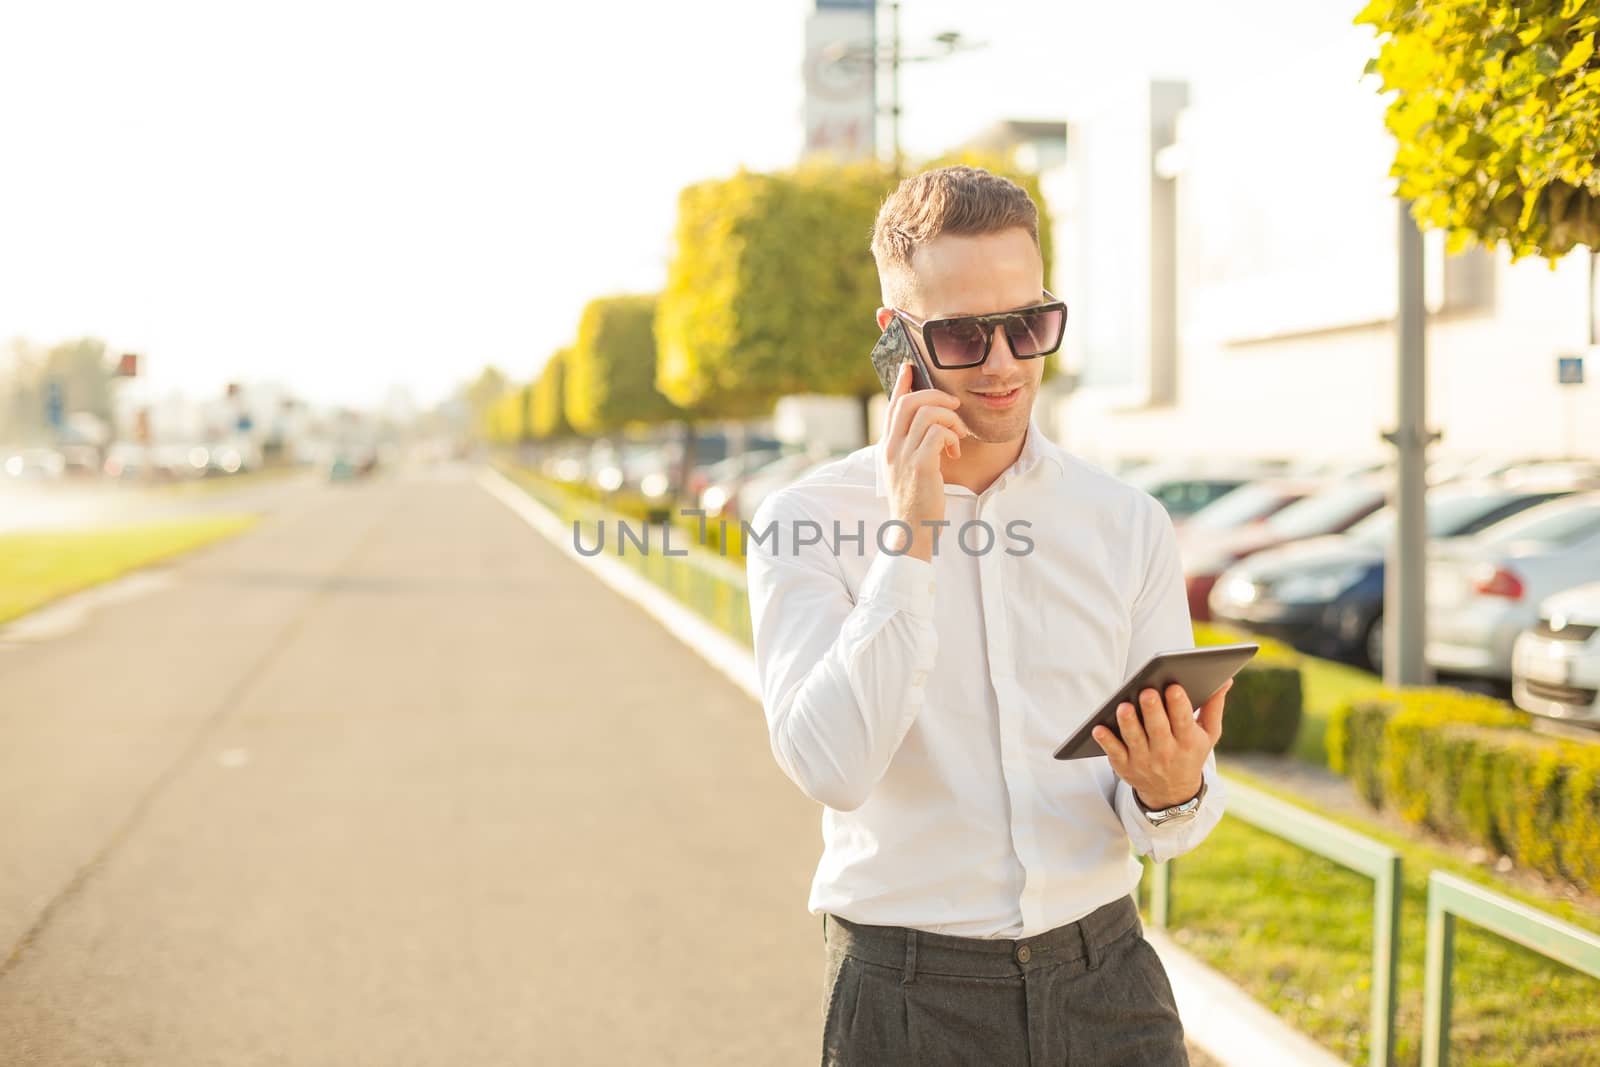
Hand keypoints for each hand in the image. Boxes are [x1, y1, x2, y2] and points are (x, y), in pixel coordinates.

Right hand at [882, 360, 971, 560]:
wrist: (911, 531)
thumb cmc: (915, 502)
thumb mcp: (907, 470)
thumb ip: (913, 448)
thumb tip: (932, 426)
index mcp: (887, 446)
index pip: (892, 406)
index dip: (902, 383)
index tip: (910, 367)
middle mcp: (891, 448)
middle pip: (910, 402)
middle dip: (936, 396)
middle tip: (954, 407)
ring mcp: (903, 456)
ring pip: (928, 414)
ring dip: (950, 420)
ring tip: (956, 438)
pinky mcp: (920, 466)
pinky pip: (938, 434)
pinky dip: (951, 438)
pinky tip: (954, 453)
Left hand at [1093, 679, 1231, 809]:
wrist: (1173, 793)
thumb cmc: (1190, 753)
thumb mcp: (1208, 735)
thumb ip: (1214, 706)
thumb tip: (1226, 679)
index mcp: (1188, 741)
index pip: (1184, 721)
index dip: (1179, 705)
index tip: (1173, 687)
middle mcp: (1166, 753)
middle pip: (1158, 729)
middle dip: (1152, 710)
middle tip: (1146, 691)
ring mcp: (1144, 761)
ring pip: (1135, 740)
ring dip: (1128, 724)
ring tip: (1123, 706)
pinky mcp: (1125, 767)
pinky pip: (1114, 753)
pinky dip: (1106, 741)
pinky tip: (1098, 728)